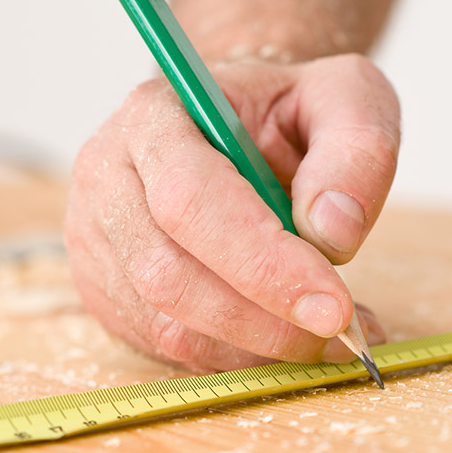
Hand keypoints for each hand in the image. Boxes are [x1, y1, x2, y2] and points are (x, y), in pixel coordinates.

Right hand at [64, 55, 398, 371]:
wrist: (237, 128)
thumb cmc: (288, 113)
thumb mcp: (344, 97)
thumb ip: (356, 150)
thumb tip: (332, 231)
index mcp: (155, 114)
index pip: (189, 199)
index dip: (261, 263)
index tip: (334, 305)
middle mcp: (107, 175)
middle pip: (166, 273)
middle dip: (262, 318)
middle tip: (339, 330)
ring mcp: (94, 238)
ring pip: (164, 322)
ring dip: (254, 345)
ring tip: (324, 334)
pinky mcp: (104, 289)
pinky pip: (165, 345)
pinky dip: (235, 355)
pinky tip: (283, 333)